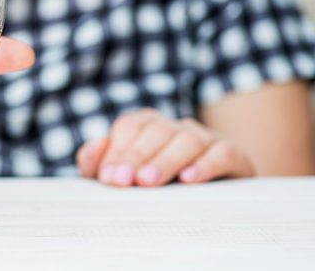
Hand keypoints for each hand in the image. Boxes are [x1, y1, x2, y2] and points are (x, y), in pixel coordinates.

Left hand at [76, 109, 254, 186]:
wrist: (213, 206)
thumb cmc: (156, 191)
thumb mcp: (122, 179)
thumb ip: (97, 163)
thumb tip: (97, 143)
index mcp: (148, 126)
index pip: (130, 126)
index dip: (118, 150)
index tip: (108, 178)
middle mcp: (177, 127)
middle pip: (157, 131)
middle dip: (137, 155)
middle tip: (125, 181)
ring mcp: (207, 138)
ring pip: (188, 139)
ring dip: (166, 160)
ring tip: (149, 181)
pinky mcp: (234, 156)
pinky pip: (222, 153)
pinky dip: (205, 165)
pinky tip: (189, 179)